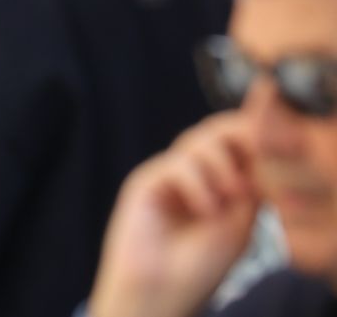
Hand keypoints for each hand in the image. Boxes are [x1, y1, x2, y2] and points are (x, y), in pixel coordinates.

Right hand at [87, 113, 258, 316]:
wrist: (163, 290)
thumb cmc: (201, 265)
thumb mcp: (242, 222)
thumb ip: (252, 184)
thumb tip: (264, 147)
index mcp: (221, 182)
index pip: (240, 143)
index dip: (256, 137)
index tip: (275, 146)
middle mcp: (195, 174)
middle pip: (217, 131)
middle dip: (239, 138)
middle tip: (255, 157)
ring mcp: (170, 175)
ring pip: (197, 141)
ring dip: (221, 164)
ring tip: (233, 195)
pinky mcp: (147, 181)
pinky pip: (176, 164)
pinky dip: (198, 183)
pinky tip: (206, 209)